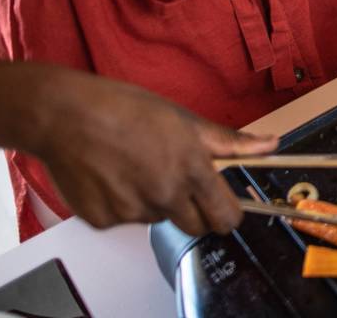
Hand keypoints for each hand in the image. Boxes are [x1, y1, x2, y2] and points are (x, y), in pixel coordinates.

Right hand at [25, 69, 277, 234]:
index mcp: (191, 169)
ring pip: (158, 218)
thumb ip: (230, 142)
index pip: (226, 217)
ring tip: (137, 167)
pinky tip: (113, 176)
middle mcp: (164, 195)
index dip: (228, 214)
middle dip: (195, 211)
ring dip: (155, 202)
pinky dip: (123, 204)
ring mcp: (132, 211)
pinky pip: (125, 220)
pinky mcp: (103, 219)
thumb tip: (271, 144)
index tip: (225, 207)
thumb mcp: (184, 118)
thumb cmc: (123, 109)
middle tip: (178, 181)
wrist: (65, 115)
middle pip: (195, 226)